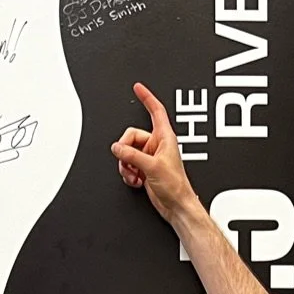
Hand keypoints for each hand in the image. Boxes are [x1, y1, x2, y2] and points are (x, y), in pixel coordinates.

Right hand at [111, 82, 199, 221]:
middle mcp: (157, 145)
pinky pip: (129, 165)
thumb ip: (132, 155)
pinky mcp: (145, 169)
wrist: (177, 205)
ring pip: (127, 153)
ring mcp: (150, 157)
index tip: (138, 87)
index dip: (147, 97)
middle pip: (132, 137)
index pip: (155, 110)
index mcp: (164, 137)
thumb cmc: (176, 186)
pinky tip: (136, 179)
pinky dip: (128, 173)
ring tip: (135, 174)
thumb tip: (117, 148)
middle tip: (129, 161)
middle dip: (126, 150)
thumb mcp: (152, 166)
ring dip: (126, 165)